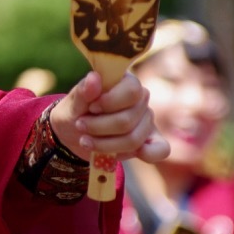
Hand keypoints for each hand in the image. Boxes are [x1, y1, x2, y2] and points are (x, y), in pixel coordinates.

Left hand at [50, 71, 168, 164]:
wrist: (73, 132)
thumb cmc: (75, 112)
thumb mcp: (73, 102)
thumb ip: (83, 91)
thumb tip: (94, 78)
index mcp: (126, 82)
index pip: (132, 91)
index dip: (109, 103)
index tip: (91, 108)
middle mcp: (141, 99)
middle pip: (127, 120)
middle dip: (98, 127)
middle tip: (81, 126)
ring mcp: (147, 120)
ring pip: (133, 139)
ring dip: (104, 144)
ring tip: (85, 140)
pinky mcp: (149, 140)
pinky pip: (161, 149)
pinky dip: (146, 155)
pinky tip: (122, 155)